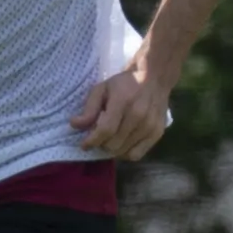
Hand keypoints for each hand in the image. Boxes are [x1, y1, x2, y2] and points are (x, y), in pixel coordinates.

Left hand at [72, 45, 174, 160]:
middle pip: (113, 144)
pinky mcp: (157, 133)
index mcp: (123, 102)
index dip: (92, 141)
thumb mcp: (102, 88)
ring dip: (112, 149)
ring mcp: (150, 126)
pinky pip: (136, 155)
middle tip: (98, 137)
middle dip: (101, 144)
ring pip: (123, 151)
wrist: (154, 78)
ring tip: (109, 139)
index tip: (84, 144)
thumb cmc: (124, 83)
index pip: (105, 130)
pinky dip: (125, 153)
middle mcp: (139, 116)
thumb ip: (89, 108)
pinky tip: (121, 144)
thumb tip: (75, 124)